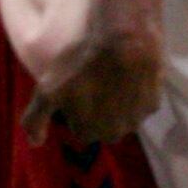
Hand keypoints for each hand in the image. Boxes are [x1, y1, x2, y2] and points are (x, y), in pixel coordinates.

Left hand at [24, 22, 163, 146]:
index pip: (77, 126)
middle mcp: (116, 133)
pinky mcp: (153, 103)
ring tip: (104, 74)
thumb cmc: (81, 67)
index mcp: (89, 132)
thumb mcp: (47, 91)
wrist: (125, 44)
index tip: (71, 88)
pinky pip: (138, 100)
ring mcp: (137, 119)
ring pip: (120, 113)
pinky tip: (124, 72)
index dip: (72, 106)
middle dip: (93, 107)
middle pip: (99, 122)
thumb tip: (34, 143)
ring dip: (113, 99)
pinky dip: (131, 90)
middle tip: (87, 80)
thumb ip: (36, 118)